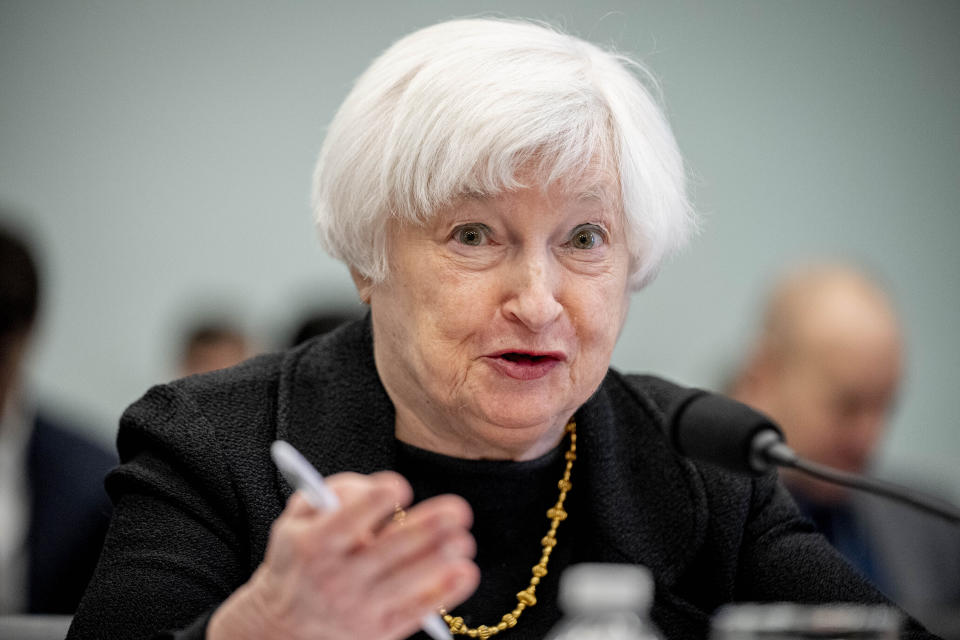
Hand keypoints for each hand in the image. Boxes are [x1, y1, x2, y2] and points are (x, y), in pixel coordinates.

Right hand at [208, 471, 478, 639]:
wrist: (280, 626)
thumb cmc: (299, 558)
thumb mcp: (296, 519)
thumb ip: (331, 492)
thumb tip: (371, 487)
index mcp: (315, 543)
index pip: (349, 518)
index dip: (377, 499)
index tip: (400, 487)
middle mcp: (336, 576)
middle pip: (390, 549)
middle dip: (428, 528)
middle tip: (457, 510)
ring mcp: (358, 607)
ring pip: (408, 580)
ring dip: (441, 558)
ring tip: (463, 540)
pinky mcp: (378, 629)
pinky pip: (417, 611)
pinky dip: (445, 593)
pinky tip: (465, 572)